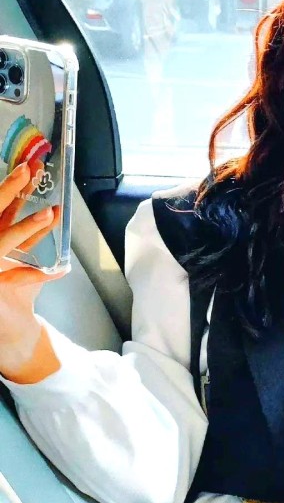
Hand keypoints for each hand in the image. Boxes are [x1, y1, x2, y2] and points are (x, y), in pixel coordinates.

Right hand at [0, 161, 64, 361]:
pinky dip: (38, 274)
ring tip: (48, 213)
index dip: (9, 187)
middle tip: (25, 171)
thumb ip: (32, 238)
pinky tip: (59, 269)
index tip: (24, 168)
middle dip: (6, 192)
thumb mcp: (22, 262)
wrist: (8, 334)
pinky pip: (18, 278)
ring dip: (25, 228)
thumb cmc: (13, 294)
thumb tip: (54, 210)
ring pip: (1, 242)